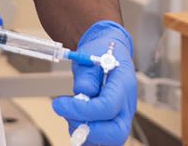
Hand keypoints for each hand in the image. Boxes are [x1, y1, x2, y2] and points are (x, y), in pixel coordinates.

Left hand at [52, 21, 136, 145]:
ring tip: (70, 112)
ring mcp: (121, 116)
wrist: (109, 51)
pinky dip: (86, 134)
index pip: (107, 107)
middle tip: (68, 115)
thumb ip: (86, 76)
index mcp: (123, 85)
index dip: (82, 110)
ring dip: (85, 132)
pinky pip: (102, 138)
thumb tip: (83, 93)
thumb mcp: (90, 55)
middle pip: (116, 133)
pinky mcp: (112, 122)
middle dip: (89, 130)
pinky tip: (75, 118)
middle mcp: (126, 106)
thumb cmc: (101, 52)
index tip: (60, 104)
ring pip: (109, 140)